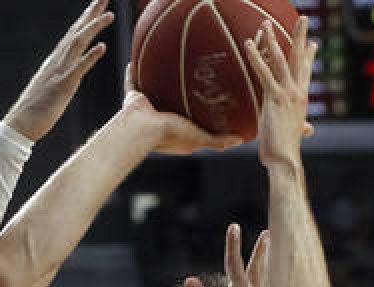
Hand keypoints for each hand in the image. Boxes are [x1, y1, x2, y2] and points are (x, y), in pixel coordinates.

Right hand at [5, 0, 113, 140]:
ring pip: (78, 44)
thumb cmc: (35, 111)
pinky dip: (90, 57)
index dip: (85, 19)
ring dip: (94, 28)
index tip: (97, 5)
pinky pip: (78, 69)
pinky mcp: (62, 87)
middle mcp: (56, 62)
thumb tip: (69, 72)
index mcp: (54, 62)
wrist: (20, 125)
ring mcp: (58, 73)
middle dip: (91, 14)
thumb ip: (60, 76)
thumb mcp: (51, 88)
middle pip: (76, 32)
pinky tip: (102, 47)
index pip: (72, 35)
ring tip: (110, 15)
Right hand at [123, 65, 243, 155]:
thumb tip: (240, 139)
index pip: (189, 119)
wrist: (141, 129)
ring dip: (157, 79)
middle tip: (190, 76)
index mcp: (174, 129)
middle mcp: (160, 118)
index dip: (196, 112)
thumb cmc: (170, 135)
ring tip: (166, 63)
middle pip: (171, 101)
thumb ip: (218, 140)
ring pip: (152, 90)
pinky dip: (133, 72)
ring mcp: (146, 108)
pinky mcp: (132, 100)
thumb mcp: (199, 138)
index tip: (206, 100)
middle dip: (178, 91)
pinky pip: (132, 82)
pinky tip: (136, 59)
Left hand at [242, 16, 318, 170]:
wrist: (285, 159)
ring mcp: (287, 93)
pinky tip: (248, 43)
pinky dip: (255, 57)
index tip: (312, 43)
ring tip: (267, 22)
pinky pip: (263, 72)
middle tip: (303, 18)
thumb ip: (302, 128)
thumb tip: (310, 130)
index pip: (305, 72)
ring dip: (273, 39)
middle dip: (300, 36)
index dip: (309, 56)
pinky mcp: (274, 97)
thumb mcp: (295, 133)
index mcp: (301, 98)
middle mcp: (297, 91)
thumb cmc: (286, 149)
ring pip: (281, 60)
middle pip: (299, 58)